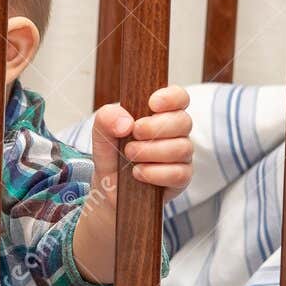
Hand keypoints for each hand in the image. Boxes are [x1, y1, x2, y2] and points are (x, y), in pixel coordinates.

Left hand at [88, 85, 193, 211]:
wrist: (109, 188)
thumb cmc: (112, 154)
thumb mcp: (101, 132)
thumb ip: (107, 118)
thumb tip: (126, 123)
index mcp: (161, 114)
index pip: (180, 97)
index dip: (171, 97)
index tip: (151, 104)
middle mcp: (176, 133)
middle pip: (183, 121)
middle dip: (155, 127)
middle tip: (133, 134)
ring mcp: (181, 156)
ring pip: (182, 148)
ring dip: (151, 151)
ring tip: (130, 155)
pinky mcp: (181, 178)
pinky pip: (180, 173)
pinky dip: (155, 173)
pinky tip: (139, 173)